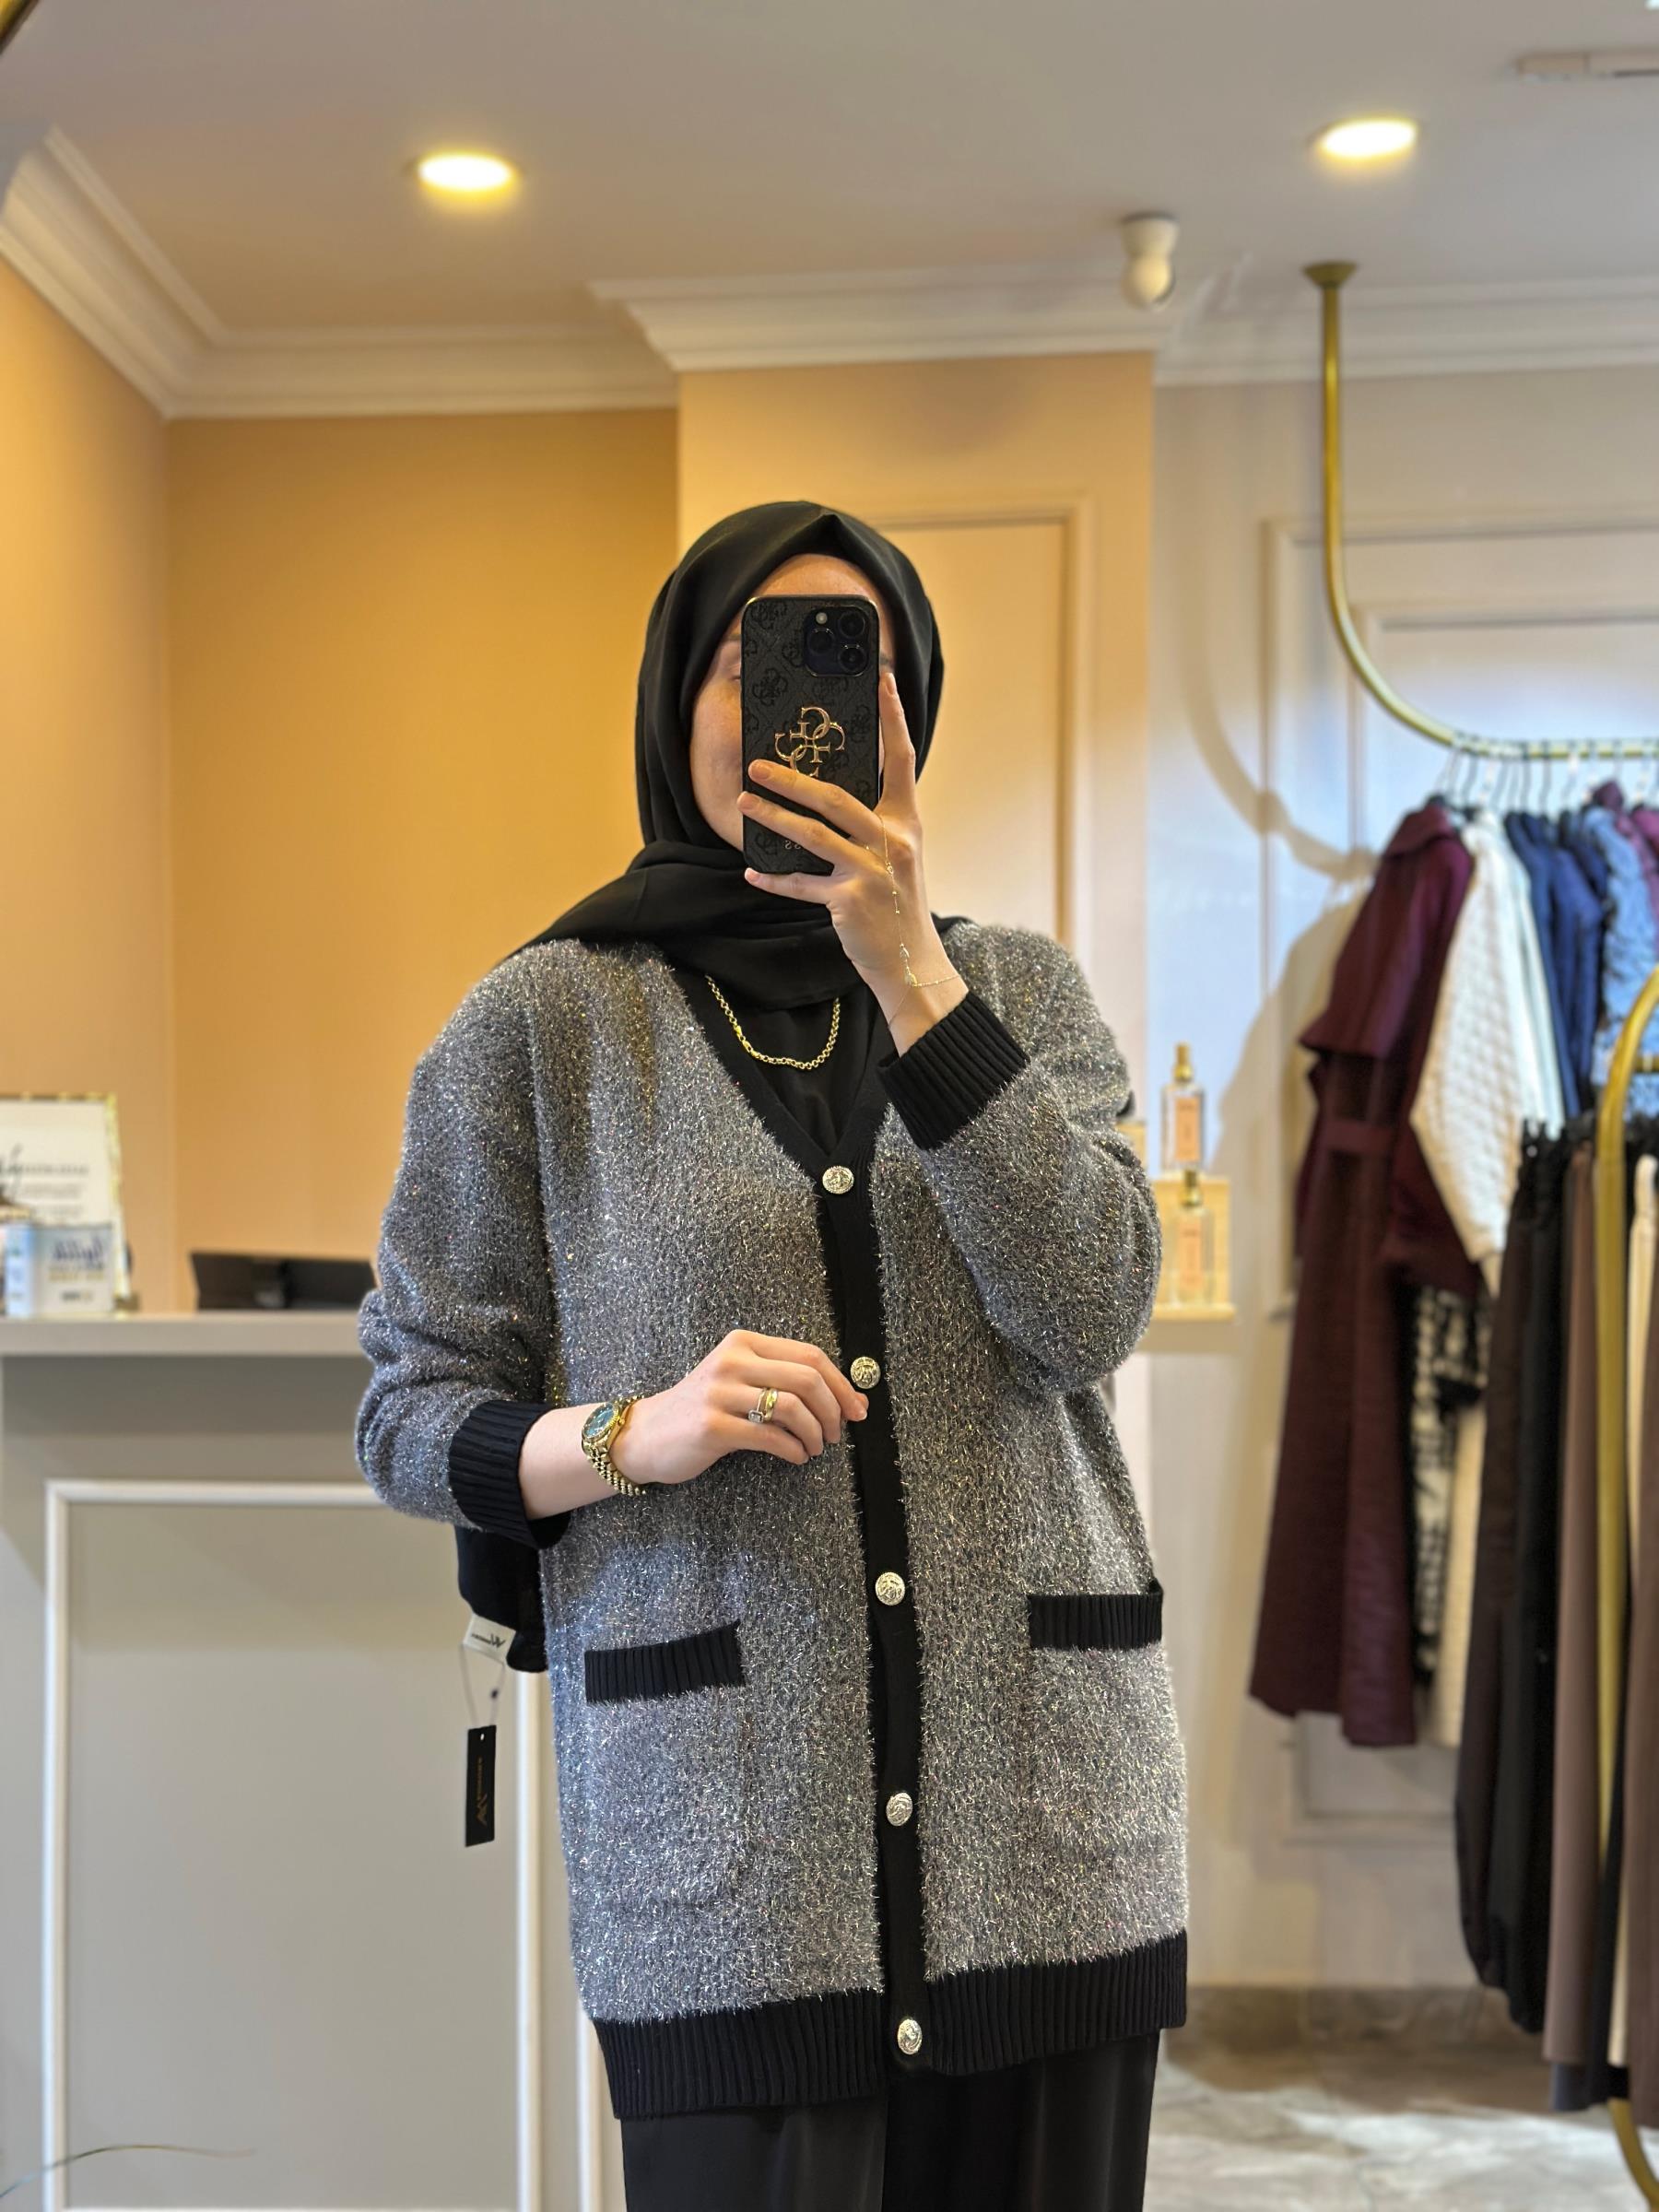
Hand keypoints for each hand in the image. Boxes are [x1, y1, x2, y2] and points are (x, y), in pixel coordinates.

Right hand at [613, 1329, 868, 1488]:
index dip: (842, 1384)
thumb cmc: (704, 1409)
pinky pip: (770, 1436)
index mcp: (744, 1343)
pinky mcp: (712, 1426)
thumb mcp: (741, 1381)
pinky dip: (794, 1450)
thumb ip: (787, 1382)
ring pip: (792, 1407)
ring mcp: (719, 1392)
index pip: (810, 1355)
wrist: (647, 1434)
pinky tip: (796, 1457)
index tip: (858, 1409)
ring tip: (816, 1447)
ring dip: (816, 1433)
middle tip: (838, 1433)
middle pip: (807, 1378)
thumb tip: (852, 1399)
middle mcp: (732, 1360)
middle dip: (834, 1410)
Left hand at [736, 669, 960, 1018]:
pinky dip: (774, 878)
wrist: (911, 962)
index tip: (883, 680)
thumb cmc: (898, 904)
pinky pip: (802, 884)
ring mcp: (872, 871)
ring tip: (743, 804)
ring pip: (812, 834)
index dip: (893, 718)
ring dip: (772, 817)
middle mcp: (893, 840)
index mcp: (907, 822)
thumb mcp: (897, 857)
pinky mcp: (849, 901)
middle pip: (836, 797)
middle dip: (791, 779)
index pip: (902, 759)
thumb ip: (872, 826)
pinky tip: (751, 872)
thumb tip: (826, 795)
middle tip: (757, 765)